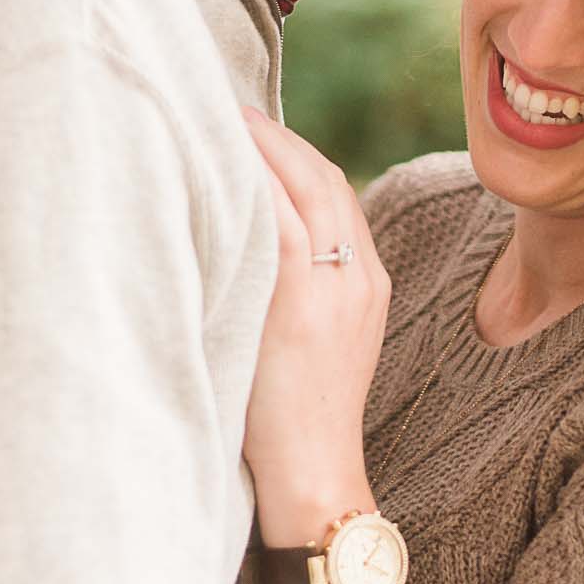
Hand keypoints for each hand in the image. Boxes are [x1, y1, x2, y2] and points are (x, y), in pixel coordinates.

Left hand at [241, 111, 389, 533]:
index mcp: (368, 283)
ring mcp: (335, 289)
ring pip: (303, 189)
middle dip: (276, 136)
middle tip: (227, 106)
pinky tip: (220, 163)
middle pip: (322, 178)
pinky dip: (253, 184)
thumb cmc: (296, 422)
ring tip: (215, 119)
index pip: (335, 192)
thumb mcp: (314, 345)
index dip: (294, 152)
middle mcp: (359, 278)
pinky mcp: (302, 307)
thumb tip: (242, 252)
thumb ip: (298, 293)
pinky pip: (279, 224)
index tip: (253, 128)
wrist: (315, 477)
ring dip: (259, 147)